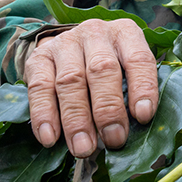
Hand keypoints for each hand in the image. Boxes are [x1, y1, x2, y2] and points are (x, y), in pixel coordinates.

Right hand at [23, 19, 157, 157]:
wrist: (70, 46)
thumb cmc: (110, 64)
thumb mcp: (128, 69)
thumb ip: (133, 91)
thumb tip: (136, 129)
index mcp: (125, 33)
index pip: (138, 59)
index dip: (142, 87)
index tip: (143, 116)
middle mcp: (96, 33)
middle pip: (102, 70)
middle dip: (108, 109)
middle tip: (113, 140)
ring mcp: (65, 42)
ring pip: (70, 81)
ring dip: (76, 119)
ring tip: (83, 148)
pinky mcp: (39, 57)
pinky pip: (39, 87)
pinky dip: (44, 115)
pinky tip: (50, 138)